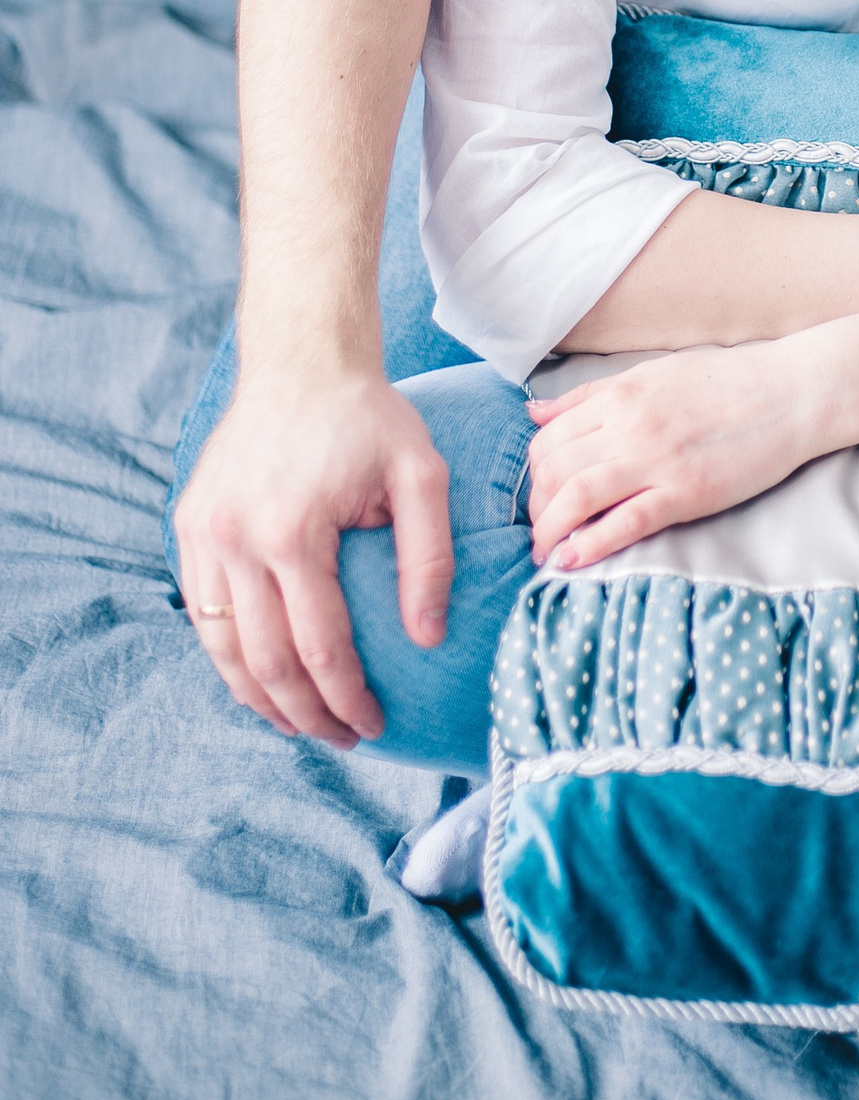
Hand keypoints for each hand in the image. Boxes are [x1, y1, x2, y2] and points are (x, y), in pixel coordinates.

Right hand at [173, 370, 452, 743]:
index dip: (347, 698)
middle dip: (306, 714)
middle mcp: (234, 540)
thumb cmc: (368, 417)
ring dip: (259, 699)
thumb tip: (426, 638)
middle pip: (265, 663)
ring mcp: (202, 535)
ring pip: (222, 649)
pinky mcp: (188, 527)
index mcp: (291, 532)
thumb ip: (429, 558)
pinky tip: (263, 675)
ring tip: (300, 724)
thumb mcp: (421, 475)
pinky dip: (230, 656)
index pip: (319, 647)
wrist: (300, 362)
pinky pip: (203, 613)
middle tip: (343, 737)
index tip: (373, 724)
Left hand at [526, 339, 823, 568]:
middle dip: (536, 507)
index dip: (534, 472)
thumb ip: (590, 395)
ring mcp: (657, 459)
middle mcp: (630, 424)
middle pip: (554, 470)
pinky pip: (625, 522)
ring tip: (545, 553)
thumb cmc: (726, 381)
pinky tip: (572, 561)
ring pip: (577, 496)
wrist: (792, 392)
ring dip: (549, 530)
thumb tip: (533, 413)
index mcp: (620, 393)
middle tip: (540, 529)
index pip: (549, 436)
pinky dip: (591, 545)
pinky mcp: (687, 492)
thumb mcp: (651, 374)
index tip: (541, 492)